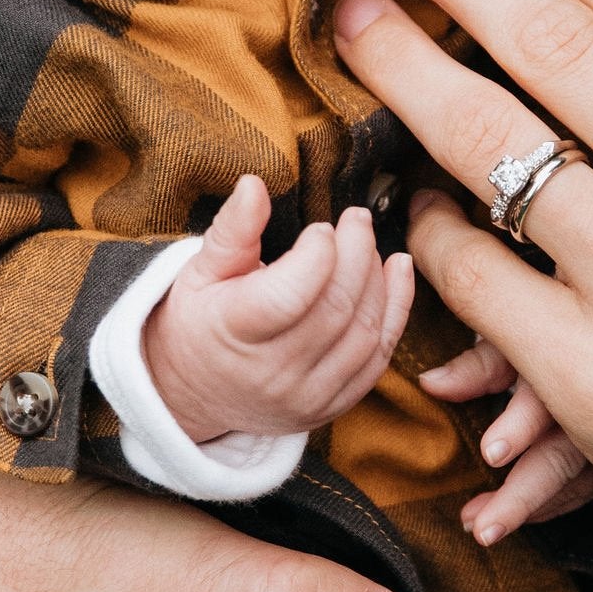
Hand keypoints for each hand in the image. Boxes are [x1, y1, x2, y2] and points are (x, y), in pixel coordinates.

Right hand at [145, 176, 415, 442]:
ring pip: (362, 334)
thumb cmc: (200, 320)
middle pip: (334, 310)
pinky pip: (377, 359)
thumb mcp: (201, 271)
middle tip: (358, 219)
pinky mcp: (331, 407)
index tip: (321, 228)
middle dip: (356, 255)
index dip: (316, 256)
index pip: (287, 296)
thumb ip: (233, 229)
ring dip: (377, 282)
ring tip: (370, 244)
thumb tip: (254, 185)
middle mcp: (271, 372)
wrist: (196, 392)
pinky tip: (396, 272)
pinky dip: (394, 313)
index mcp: (233, 333)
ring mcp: (304, 396)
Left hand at [419, 334, 592, 543]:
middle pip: (564, 453)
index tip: (490, 454)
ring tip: (482, 527)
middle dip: (522, 495)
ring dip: (532, 506)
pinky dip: (558, 502)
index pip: (546, 394)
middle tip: (482, 528)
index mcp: (572, 352)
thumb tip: (431, 385)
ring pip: (579, 479)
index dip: (519, 423)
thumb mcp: (521, 323)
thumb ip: (482, 360)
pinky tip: (527, 515)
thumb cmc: (559, 311)